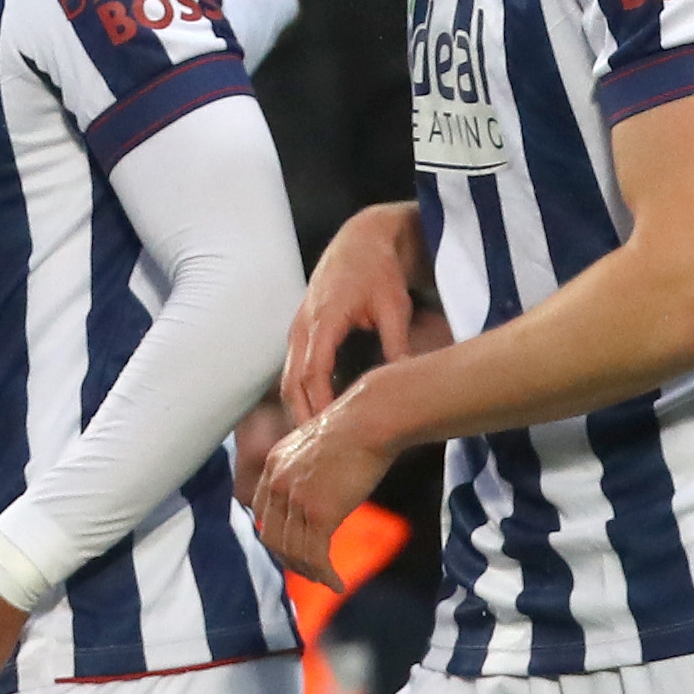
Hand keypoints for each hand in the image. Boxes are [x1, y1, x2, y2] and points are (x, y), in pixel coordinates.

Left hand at [251, 395, 395, 589]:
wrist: (369, 422)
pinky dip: (325, 575)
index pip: (262, 511)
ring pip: (294, 552)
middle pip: (272, 537)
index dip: (276, 534)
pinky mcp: (320, 513)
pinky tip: (337, 583)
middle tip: (308, 571)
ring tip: (325, 580)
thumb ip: (305, 470)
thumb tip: (317, 492)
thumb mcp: (314, 445)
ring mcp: (297, 499)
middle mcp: (278, 483)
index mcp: (274, 465)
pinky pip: (316, 556)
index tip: (291, 547)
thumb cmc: (354, 429)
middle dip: (289, 560)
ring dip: (309, 572)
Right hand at [283, 201, 426, 421]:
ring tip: (312, 442)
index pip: (313, 372)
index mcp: (324, 320)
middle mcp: (302, 326)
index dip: (319, 405)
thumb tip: (405, 380)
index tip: (329, 433)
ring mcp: (297, 328)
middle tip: (315, 452)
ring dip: (298, 408)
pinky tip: (316, 414)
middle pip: (292, 382)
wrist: (360, 241)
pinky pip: (293, 368)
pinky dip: (300, 393)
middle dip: (301, 417)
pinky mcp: (300, 331)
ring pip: (288, 378)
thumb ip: (396, 344)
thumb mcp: (394, 306)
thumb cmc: (379, 272)